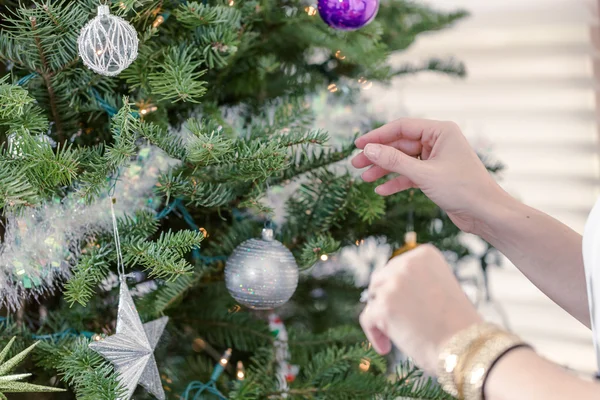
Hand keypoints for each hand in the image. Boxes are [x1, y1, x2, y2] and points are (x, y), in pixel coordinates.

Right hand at [352, 118, 509, 233]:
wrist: (486, 213)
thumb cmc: (462, 189)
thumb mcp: (424, 174)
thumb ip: (394, 161)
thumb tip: (368, 149)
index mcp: (440, 131)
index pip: (402, 127)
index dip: (378, 135)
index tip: (358, 144)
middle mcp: (438, 141)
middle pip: (400, 144)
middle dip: (378, 155)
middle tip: (355, 163)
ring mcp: (436, 158)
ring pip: (403, 160)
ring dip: (384, 169)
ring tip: (364, 178)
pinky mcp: (435, 176)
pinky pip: (411, 174)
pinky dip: (397, 182)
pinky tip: (381, 190)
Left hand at [359, 244, 481, 372]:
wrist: (466, 347)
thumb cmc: (457, 324)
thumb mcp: (439, 287)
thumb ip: (416, 281)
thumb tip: (386, 289)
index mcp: (424, 254)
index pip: (396, 267)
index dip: (396, 288)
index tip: (405, 306)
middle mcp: (407, 263)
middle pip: (379, 280)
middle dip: (384, 300)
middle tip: (396, 322)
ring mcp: (393, 284)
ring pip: (373, 300)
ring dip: (381, 317)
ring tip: (395, 336)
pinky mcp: (382, 306)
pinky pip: (367, 319)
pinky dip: (374, 334)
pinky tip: (386, 348)